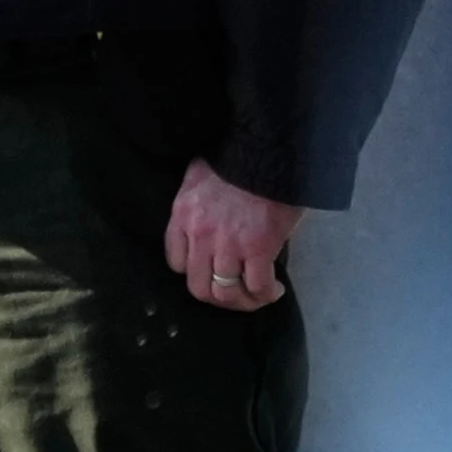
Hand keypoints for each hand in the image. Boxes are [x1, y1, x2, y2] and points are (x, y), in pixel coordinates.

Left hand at [165, 160, 296, 310]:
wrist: (268, 150)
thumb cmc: (239, 158)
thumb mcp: (202, 177)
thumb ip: (202, 203)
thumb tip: (217, 217)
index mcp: (183, 215)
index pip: (176, 261)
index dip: (195, 272)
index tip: (212, 271)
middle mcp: (199, 235)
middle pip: (198, 286)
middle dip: (218, 298)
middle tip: (236, 295)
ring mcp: (227, 244)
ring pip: (226, 293)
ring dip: (243, 302)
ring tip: (258, 296)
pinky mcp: (257, 249)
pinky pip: (257, 286)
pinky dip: (265, 295)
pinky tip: (275, 290)